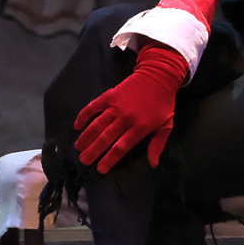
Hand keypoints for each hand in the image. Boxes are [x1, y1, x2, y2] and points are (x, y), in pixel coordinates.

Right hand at [74, 43, 186, 172]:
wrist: (159, 75)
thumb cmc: (163, 103)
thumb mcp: (166, 125)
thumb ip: (157, 145)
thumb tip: (154, 164)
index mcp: (140, 127)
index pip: (121, 147)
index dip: (109, 159)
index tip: (100, 169)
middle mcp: (126, 118)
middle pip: (106, 138)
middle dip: (93, 152)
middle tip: (83, 161)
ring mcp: (116, 106)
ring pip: (97, 125)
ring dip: (86, 137)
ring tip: (78, 148)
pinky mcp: (110, 95)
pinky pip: (93, 107)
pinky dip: (84, 116)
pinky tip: (77, 126)